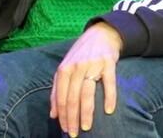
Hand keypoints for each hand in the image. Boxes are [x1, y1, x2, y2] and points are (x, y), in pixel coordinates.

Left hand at [51, 22, 121, 136]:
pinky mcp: (108, 63)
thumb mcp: (65, 68)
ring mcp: (93, 65)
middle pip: (72, 97)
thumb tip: (53, 114)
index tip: (65, 129)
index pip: (61, 97)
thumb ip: (57, 90)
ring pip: (87, 93)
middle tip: (74, 134)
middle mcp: (76, 67)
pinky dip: (109, 97)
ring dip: (86, 113)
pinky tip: (109, 110)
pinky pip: (109, 83)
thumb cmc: (81, 55)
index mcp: (64, 69)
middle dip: (72, 118)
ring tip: (86, 127)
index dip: (63, 115)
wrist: (101, 34)